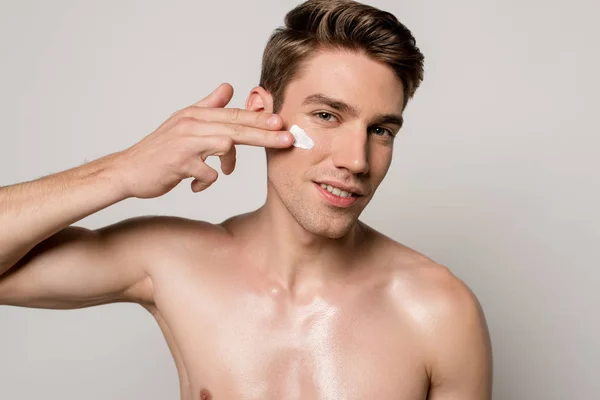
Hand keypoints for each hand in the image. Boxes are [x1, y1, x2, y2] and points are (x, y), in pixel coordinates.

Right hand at [116, 83, 292, 198]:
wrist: (127, 171)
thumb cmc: (159, 150)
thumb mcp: (183, 123)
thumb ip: (207, 106)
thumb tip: (228, 87)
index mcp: (194, 114)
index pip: (233, 114)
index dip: (259, 119)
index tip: (282, 123)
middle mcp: (191, 124)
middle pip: (236, 127)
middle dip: (265, 134)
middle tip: (287, 140)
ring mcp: (184, 142)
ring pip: (225, 144)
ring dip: (229, 162)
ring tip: (225, 170)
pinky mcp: (179, 162)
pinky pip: (208, 172)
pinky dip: (207, 181)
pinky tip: (197, 184)